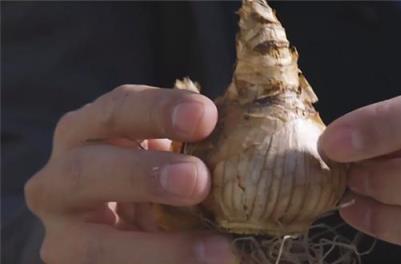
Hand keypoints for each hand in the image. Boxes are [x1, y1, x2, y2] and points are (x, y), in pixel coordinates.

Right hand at [25, 85, 234, 263]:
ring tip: (217, 250)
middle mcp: (62, 175)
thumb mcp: (169, 157)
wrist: (130, 232)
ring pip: (91, 245)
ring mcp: (62, 231)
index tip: (206, 116)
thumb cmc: (156, 181)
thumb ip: (195, 147)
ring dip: (156, 249)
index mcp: (88, 132)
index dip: (158, 109)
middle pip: (85, 170)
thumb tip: (260, 141)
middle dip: (143, 174)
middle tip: (199, 180)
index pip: (116, 109)